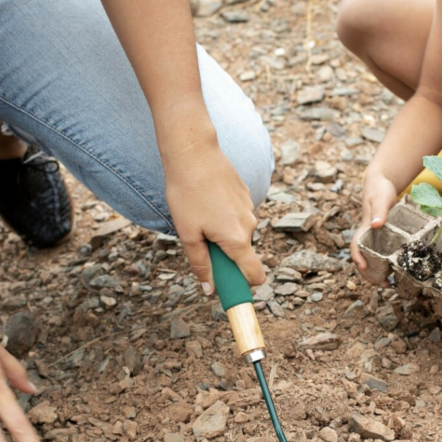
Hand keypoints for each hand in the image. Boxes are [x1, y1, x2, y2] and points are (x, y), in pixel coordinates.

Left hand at [165, 140, 262, 291]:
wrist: (194, 152)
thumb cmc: (187, 193)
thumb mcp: (188, 234)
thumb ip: (201, 264)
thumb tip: (209, 288)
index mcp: (237, 239)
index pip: (255, 275)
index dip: (244, 286)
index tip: (229, 288)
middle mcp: (250, 225)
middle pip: (241, 253)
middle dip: (224, 255)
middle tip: (199, 241)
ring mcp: (249, 208)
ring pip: (237, 233)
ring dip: (221, 233)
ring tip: (198, 214)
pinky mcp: (245, 194)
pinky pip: (235, 215)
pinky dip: (223, 215)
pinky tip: (205, 200)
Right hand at [350, 173, 398, 283]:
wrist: (382, 184)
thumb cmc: (379, 191)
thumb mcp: (380, 199)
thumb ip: (379, 211)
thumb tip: (376, 225)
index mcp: (363, 229)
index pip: (355, 246)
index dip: (357, 257)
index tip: (363, 267)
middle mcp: (367, 237)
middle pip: (363, 259)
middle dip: (369, 274)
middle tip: (382, 285)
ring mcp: (375, 239)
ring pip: (372, 260)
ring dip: (377, 274)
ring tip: (389, 284)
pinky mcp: (384, 239)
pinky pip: (383, 255)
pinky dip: (387, 265)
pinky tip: (396, 272)